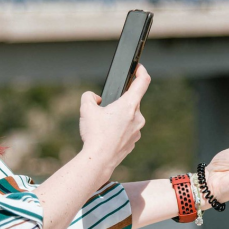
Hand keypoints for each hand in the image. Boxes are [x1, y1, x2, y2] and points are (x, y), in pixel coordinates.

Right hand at [78, 65, 150, 180]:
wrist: (99, 160)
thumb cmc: (95, 134)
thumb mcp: (86, 109)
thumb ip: (89, 96)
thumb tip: (95, 98)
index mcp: (129, 105)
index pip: (142, 82)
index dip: (141, 71)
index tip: (138, 68)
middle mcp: (138, 117)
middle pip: (131, 102)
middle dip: (119, 103)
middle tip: (104, 109)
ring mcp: (137, 131)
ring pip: (129, 118)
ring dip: (118, 117)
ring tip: (103, 125)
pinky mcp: (133, 142)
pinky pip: (127, 130)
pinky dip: (118, 130)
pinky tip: (107, 136)